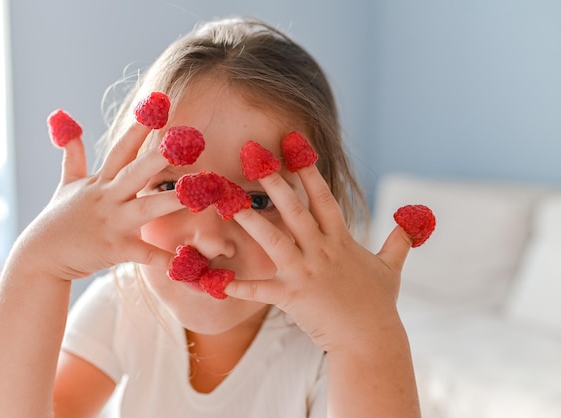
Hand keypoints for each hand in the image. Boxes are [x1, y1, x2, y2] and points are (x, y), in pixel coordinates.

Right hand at [13, 122, 182, 280]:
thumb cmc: (58, 219)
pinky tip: (182, 260)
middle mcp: (107, 198)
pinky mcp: (113, 249)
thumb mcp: (66, 183)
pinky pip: (142, 253)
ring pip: (145, 208)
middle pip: (135, 172)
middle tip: (184, 141)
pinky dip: (161, 258)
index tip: (157, 105)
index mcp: (100, 182)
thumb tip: (66, 123)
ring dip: (170, 201)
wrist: (40, 257)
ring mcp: (111, 223)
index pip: (121, 149)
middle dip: (158, 156)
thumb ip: (73, 154)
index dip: (139, 127)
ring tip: (196, 194)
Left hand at [224, 165, 412, 351]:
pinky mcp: (292, 297)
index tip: (296, 149)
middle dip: (275, 183)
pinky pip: (261, 290)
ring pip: (274, 240)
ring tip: (230, 203)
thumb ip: (398, 242)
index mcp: (341, 241)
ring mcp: (305, 273)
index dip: (310, 173)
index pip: (324, 199)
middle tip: (256, 159)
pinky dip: (240, 287)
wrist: (371, 341)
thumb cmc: (379, 305)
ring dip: (251, 220)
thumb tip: (414, 222)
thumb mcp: (390, 268)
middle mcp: (321, 252)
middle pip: (295, 210)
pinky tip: (219, 281)